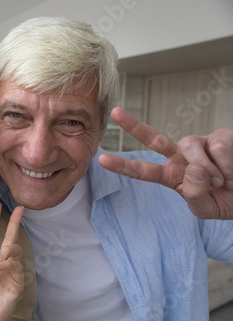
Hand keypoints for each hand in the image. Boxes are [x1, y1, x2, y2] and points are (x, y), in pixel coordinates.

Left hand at [0, 204, 24, 320]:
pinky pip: (17, 268)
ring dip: (9, 249)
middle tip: (19, 209)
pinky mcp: (17, 283)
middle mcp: (2, 262)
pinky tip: (1, 267)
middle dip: (14, 223)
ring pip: (16, 251)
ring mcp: (11, 272)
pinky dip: (9, 264)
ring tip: (0, 257)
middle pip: (10, 238)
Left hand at [99, 107, 232, 219]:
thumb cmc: (226, 201)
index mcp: (171, 175)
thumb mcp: (206, 209)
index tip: (101, 159)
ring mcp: (199, 144)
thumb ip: (195, 196)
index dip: (123, 165)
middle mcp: (180, 156)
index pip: (142, 170)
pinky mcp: (219, 137)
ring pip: (189, 145)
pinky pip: (217, 146)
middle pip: (154, 138)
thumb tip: (192, 170)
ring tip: (222, 182)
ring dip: (209, 170)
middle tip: (115, 112)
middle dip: (133, 125)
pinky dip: (228, 165)